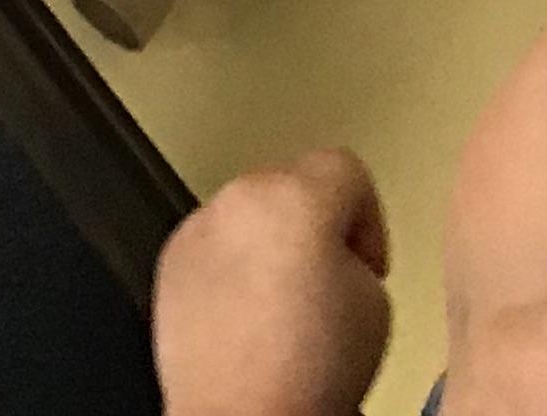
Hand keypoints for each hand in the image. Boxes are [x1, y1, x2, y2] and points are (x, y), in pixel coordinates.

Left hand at [153, 153, 392, 415]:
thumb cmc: (305, 377)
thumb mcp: (374, 303)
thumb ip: (357, 250)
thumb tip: (337, 251)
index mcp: (298, 197)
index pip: (346, 168)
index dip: (367, 219)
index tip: (366, 261)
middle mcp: (242, 199)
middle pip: (295, 185)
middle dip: (316, 228)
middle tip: (327, 287)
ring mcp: (201, 227)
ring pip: (252, 214)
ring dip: (270, 245)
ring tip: (283, 311)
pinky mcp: (172, 260)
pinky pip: (215, 244)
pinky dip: (232, 268)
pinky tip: (247, 319)